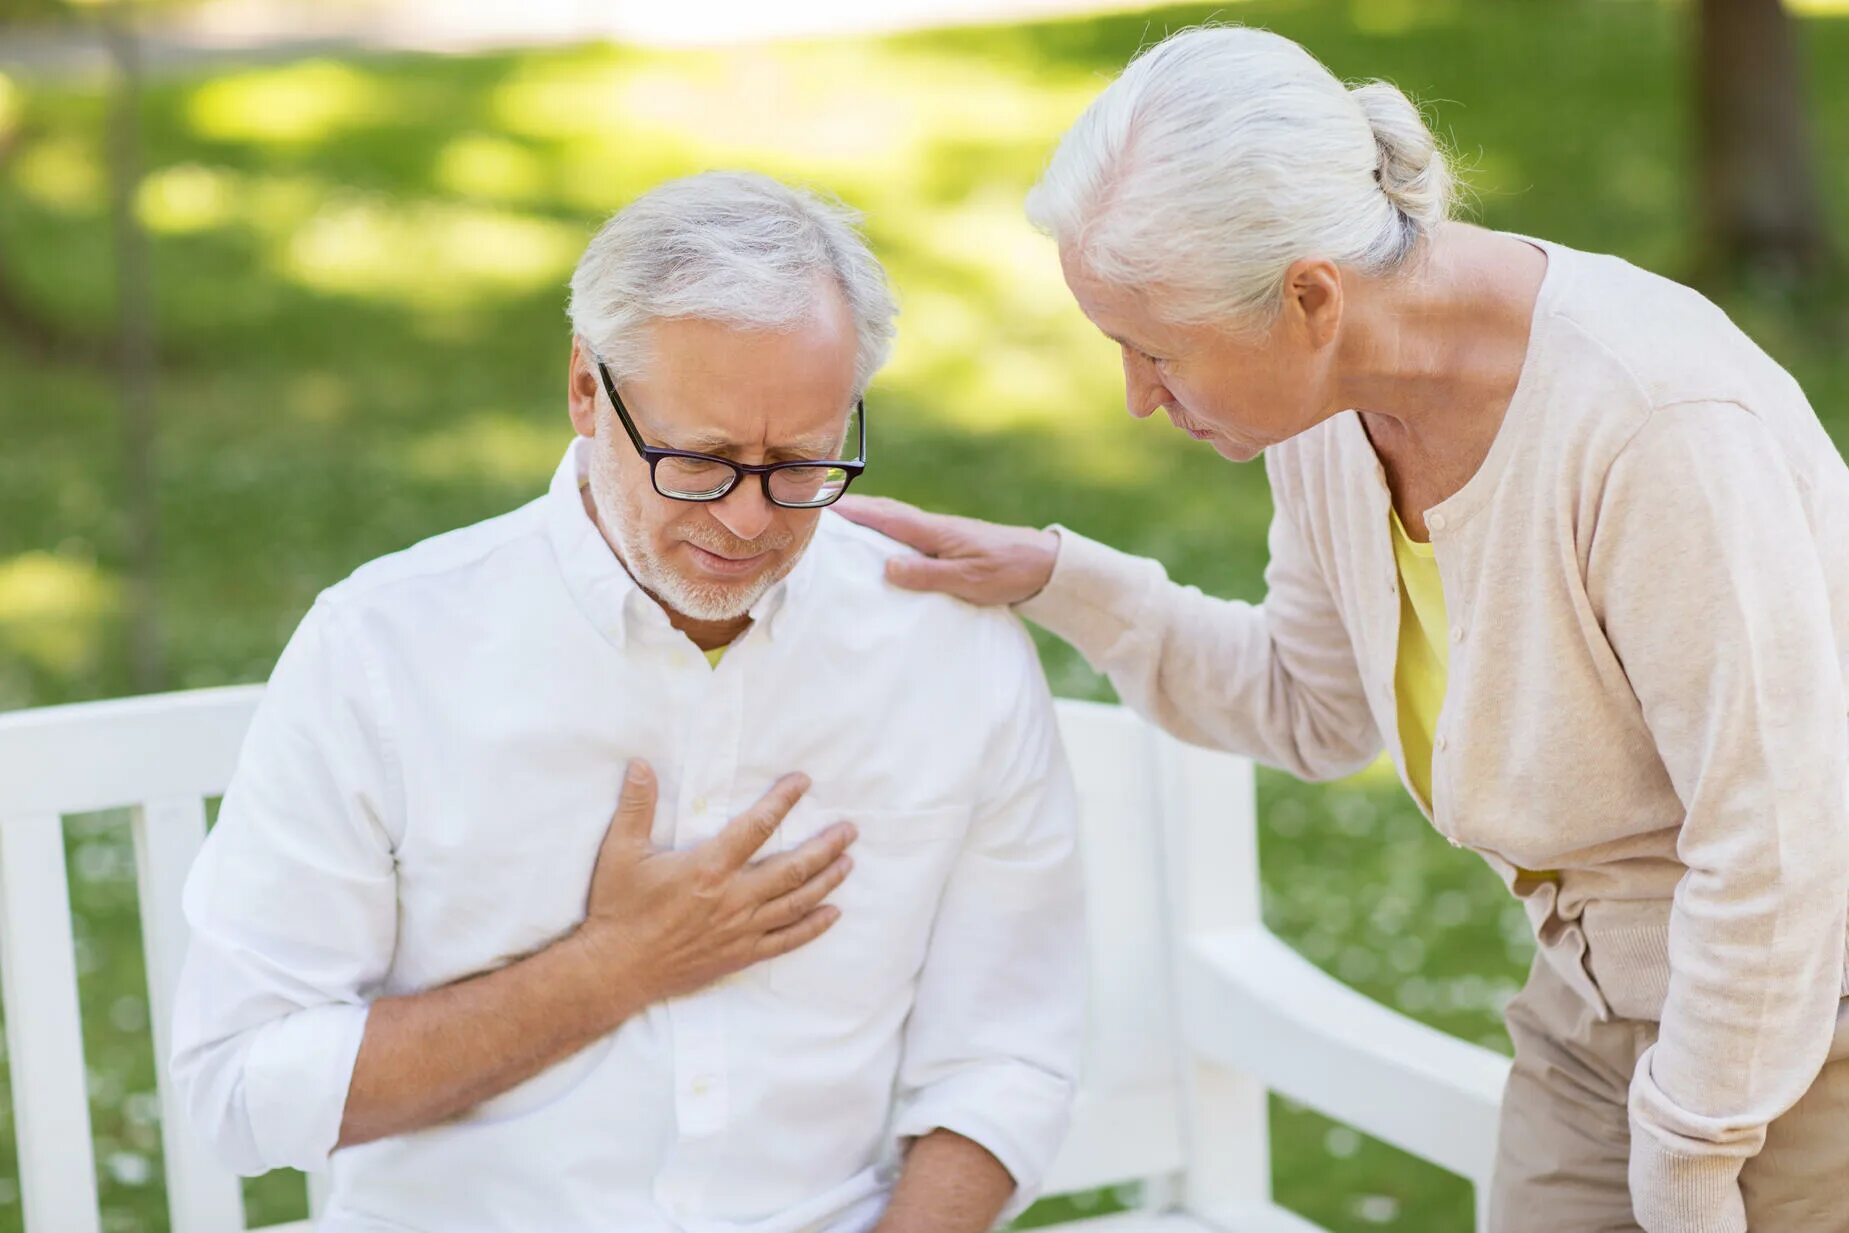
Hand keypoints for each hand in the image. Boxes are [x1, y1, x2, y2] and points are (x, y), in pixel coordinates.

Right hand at [570, 760, 854, 1012]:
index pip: (757, 826)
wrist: (615, 970)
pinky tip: (832, 914)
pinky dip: (813, 927)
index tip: (803, 783)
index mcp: (708, 868)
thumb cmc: (619, 909)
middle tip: (849, 830)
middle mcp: (733, 898)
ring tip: (848, 861)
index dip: (783, 801)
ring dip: (826, 881)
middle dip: (825, 846)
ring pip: (796, 902)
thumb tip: (640, 764)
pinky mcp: (740, 955)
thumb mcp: (620, 852)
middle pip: (793, 868)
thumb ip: (636, 806)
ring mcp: (741, 929)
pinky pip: (786, 940)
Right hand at [832, 495, 1058, 606]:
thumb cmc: (1007, 572)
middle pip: (882, 512)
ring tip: (836, 524)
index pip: (882, 516)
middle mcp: (932, 526)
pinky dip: (883, 530)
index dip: (850, 511)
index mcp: (932, 531)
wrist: (1044, 564)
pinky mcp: (947, 543)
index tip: (817, 506)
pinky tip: (877, 542)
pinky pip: (905, 532)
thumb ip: (928, 574)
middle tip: (815, 509)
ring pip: (893, 520)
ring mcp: (939, 533)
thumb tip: (887, 567)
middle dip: (850, 509)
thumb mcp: (968, 580)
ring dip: (865, 518)